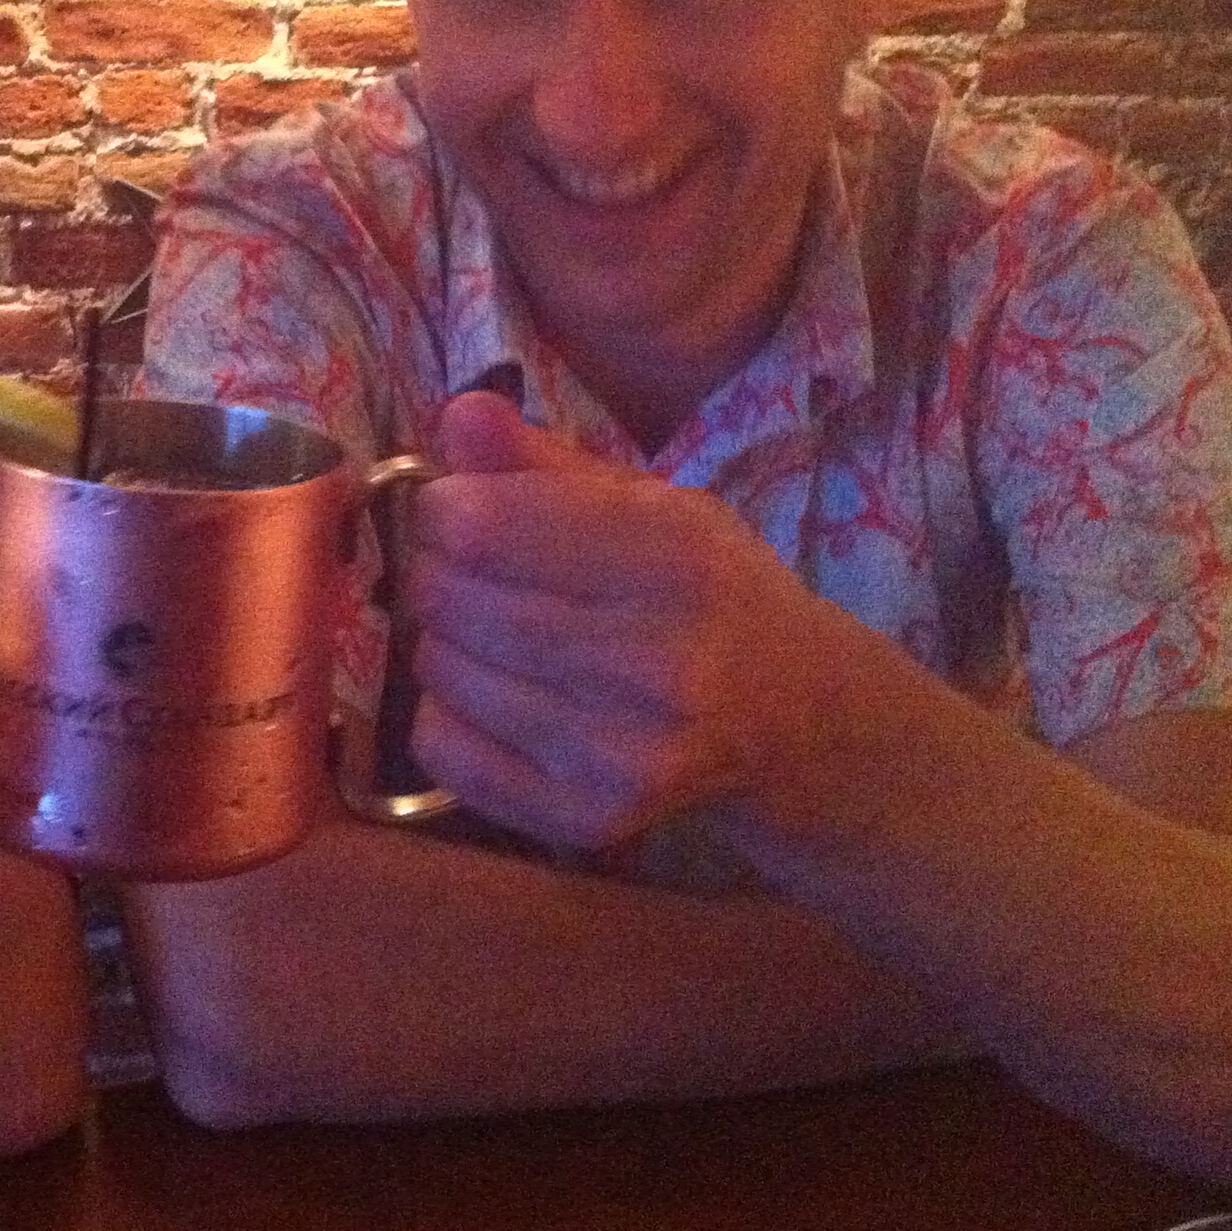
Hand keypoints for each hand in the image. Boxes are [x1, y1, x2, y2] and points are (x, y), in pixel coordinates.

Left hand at [404, 390, 838, 852]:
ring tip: (490, 629)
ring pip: (441, 669)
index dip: (445, 507)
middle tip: (467, 568)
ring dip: (440, 638)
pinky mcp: (587, 817)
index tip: (461, 508)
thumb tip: (458, 413)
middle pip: (452, 598)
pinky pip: (443, 748)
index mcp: (675, 560)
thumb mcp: (654, 504)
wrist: (794, 719)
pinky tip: (493, 693)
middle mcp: (654, 662)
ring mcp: (621, 752)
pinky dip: (443, 711)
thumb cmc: (709, 591)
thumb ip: (547, 461)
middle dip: (437, 570)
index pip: (482, 525)